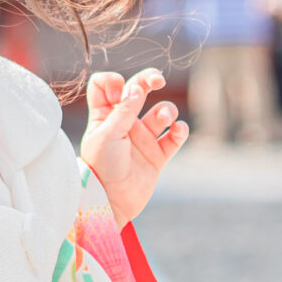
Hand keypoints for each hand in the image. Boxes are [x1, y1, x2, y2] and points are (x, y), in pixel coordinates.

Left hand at [78, 68, 186, 226]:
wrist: (110, 202)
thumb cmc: (101, 168)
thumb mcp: (107, 135)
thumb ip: (123, 111)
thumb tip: (137, 88)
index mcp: (105, 115)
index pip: (106, 85)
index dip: (113, 81)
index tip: (119, 91)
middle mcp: (124, 123)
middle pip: (138, 89)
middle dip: (148, 79)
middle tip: (157, 80)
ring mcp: (142, 138)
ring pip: (161, 112)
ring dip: (167, 110)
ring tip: (164, 119)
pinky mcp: (157, 155)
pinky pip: (174, 137)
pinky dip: (180, 130)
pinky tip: (177, 130)